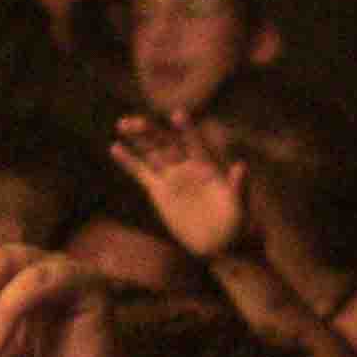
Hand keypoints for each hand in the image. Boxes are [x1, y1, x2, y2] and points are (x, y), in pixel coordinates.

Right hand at [106, 116, 252, 265]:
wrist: (220, 242)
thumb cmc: (236, 225)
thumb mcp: (240, 207)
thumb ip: (239, 187)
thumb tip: (241, 166)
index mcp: (207, 167)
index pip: (195, 143)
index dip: (187, 129)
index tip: (177, 114)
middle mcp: (188, 167)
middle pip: (167, 144)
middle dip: (151, 132)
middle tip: (135, 121)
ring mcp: (173, 177)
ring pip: (152, 153)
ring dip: (138, 139)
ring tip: (122, 124)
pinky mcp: (159, 191)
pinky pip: (141, 173)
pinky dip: (128, 161)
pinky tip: (115, 147)